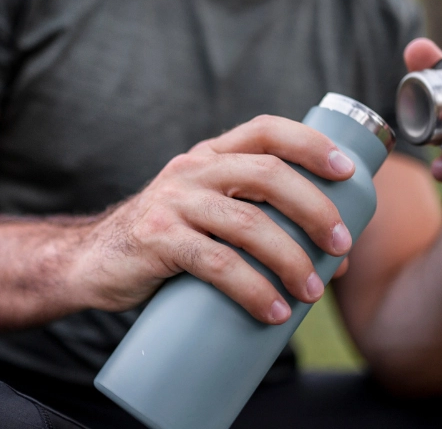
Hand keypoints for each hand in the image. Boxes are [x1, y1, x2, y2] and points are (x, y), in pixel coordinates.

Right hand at [75, 115, 354, 323]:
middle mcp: (191, 170)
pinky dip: (252, 289)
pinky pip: (216, 263)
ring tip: (311, 292)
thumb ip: (262, 225)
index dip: (312, 144)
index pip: (266, 130)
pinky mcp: (157, 240)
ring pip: (247, 223)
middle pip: (267, 175)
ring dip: (291, 259)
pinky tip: (273, 311)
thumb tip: (337, 260)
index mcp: (209, 156)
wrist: (92, 264)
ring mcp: (172, 202)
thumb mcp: (208, 219)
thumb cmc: (164, 244)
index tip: (349, 172)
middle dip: (314, 209)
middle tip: (341, 246)